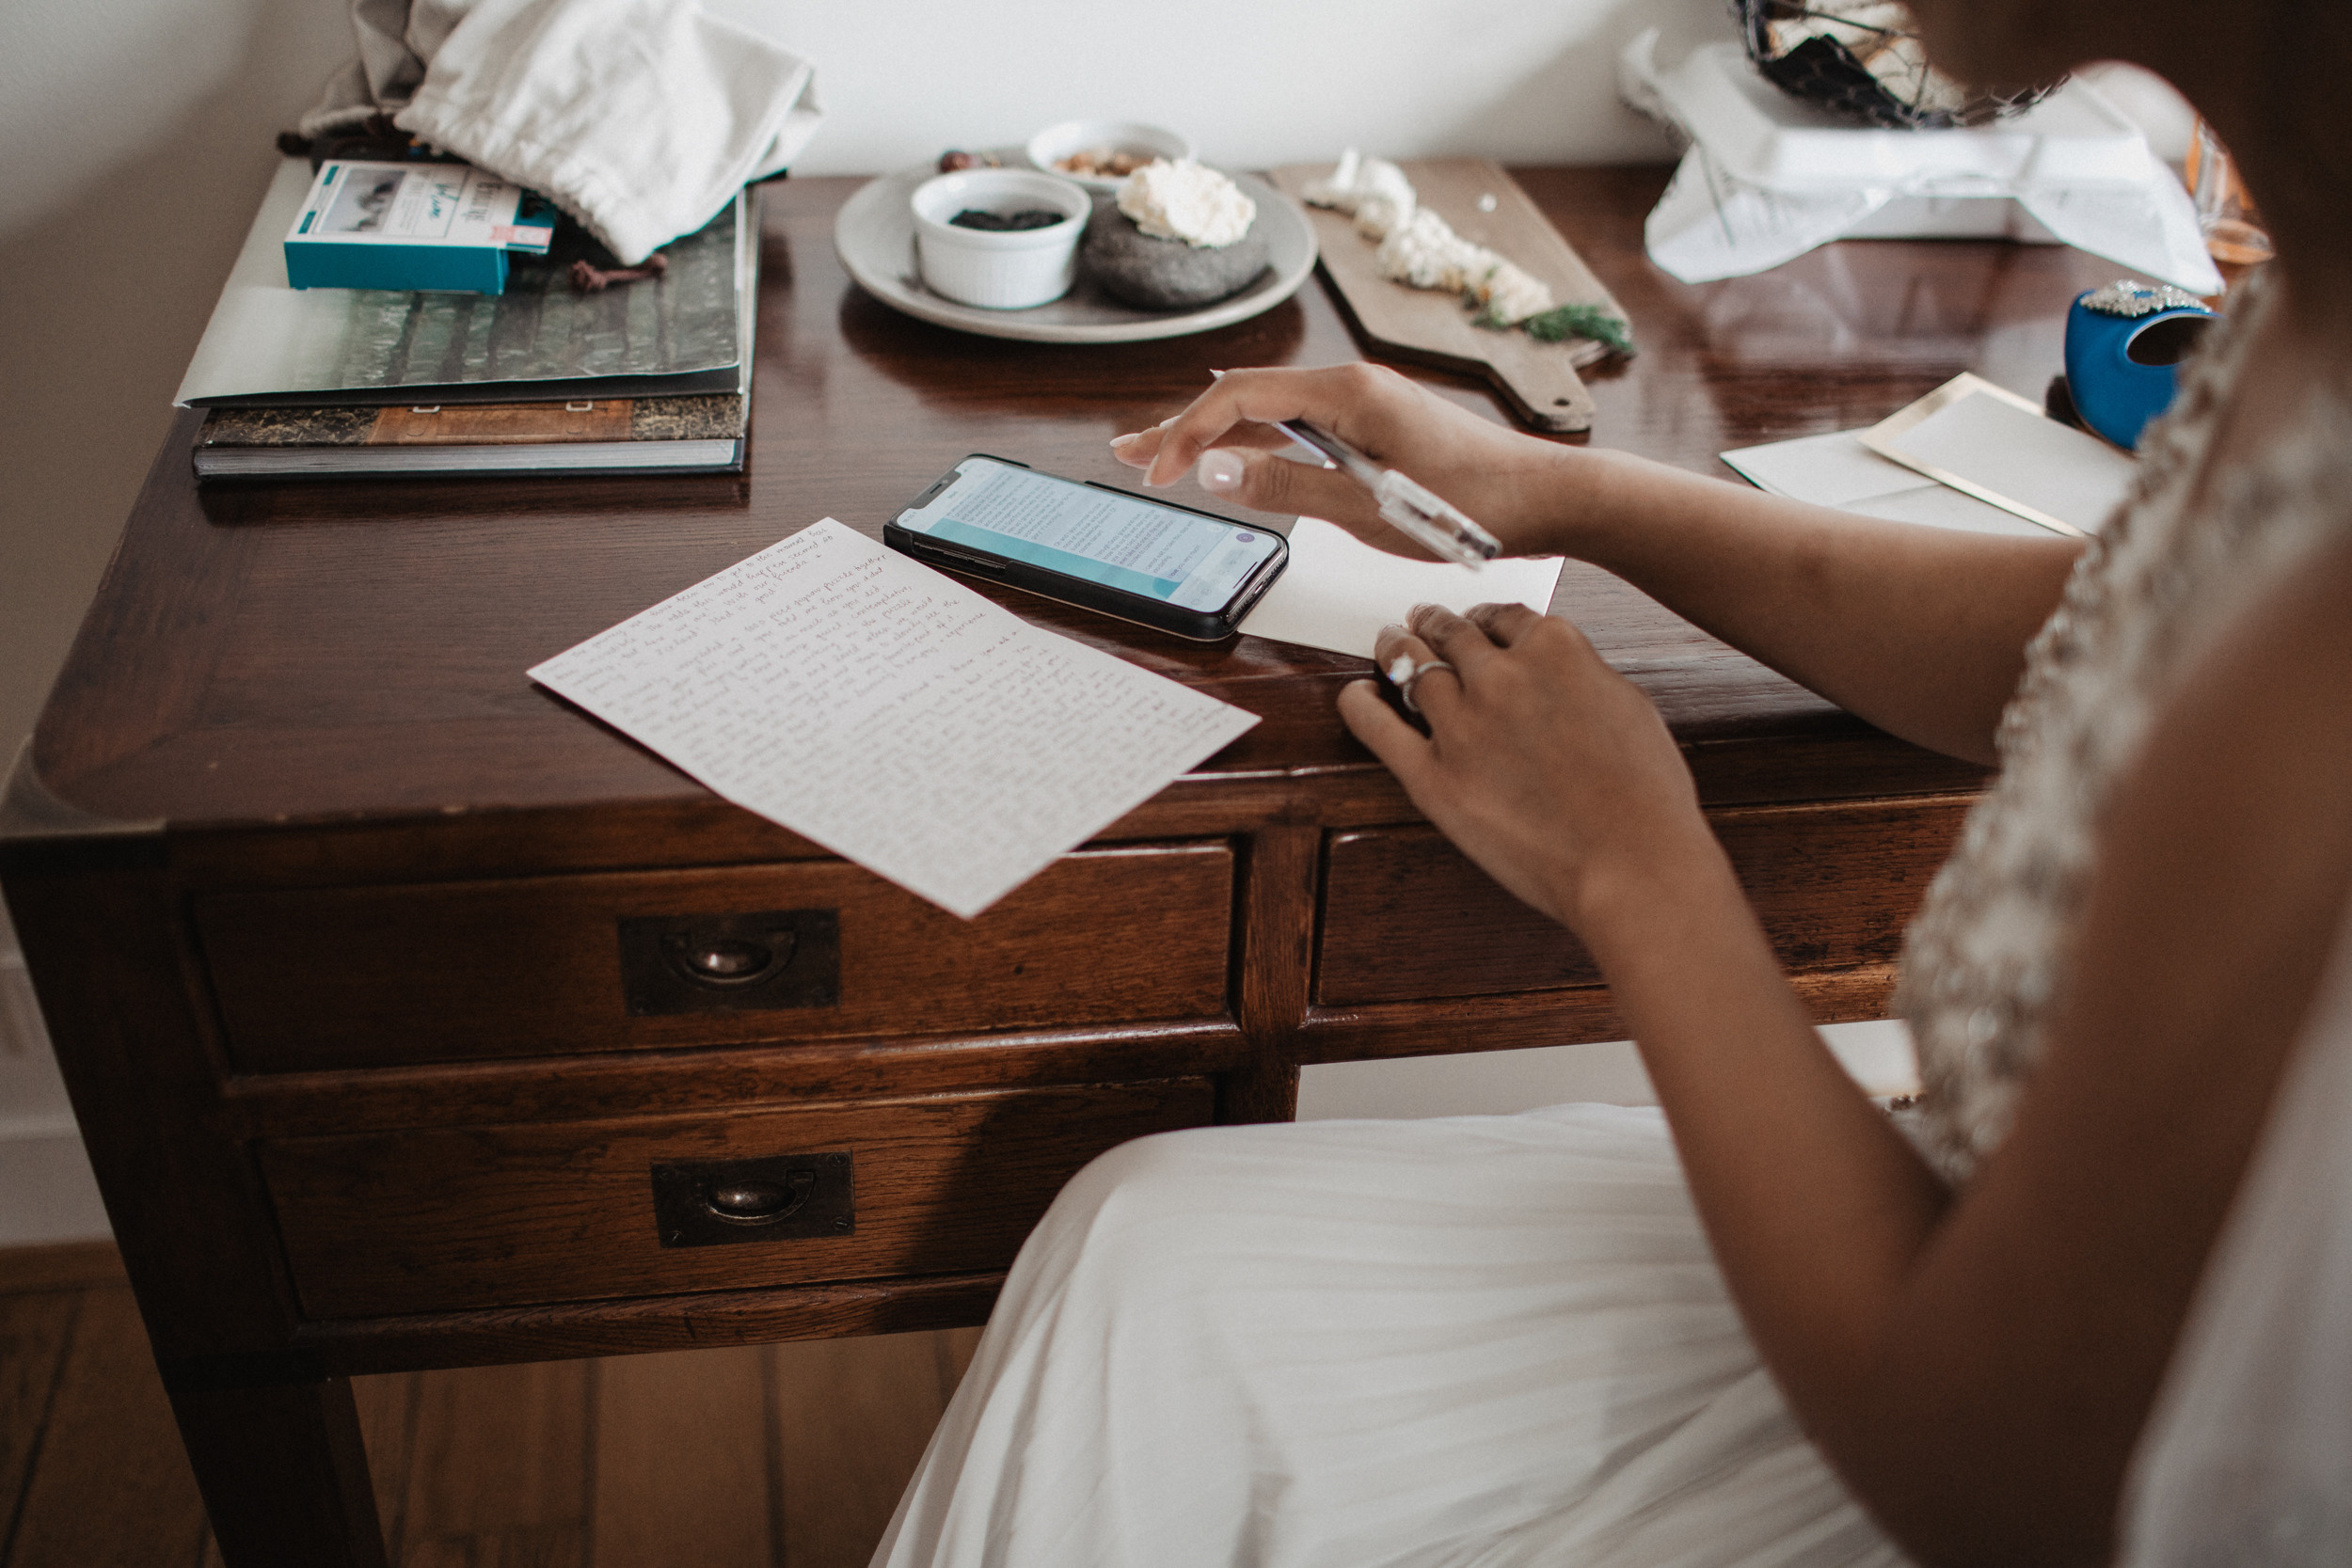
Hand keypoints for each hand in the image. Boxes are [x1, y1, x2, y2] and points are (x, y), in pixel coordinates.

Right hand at [1108, 363, 1578, 559]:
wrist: (1548, 498)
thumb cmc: (1476, 502)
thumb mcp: (1371, 506)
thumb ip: (1289, 486)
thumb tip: (1216, 469)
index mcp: (1348, 392)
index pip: (1241, 399)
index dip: (1187, 435)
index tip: (1154, 472)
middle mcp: (1354, 387)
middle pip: (1248, 401)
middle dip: (1183, 426)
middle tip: (1127, 449)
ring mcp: (1367, 406)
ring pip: (1272, 415)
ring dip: (1217, 435)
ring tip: (1166, 453)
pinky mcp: (1380, 427)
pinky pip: (1302, 428)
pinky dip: (1259, 443)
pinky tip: (1240, 456)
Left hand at [1339, 602, 1726, 936]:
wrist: (1632, 863)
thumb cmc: (1645, 797)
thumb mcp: (1629, 705)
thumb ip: (1581, 674)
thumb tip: (1556, 670)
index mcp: (1555, 649)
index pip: (1505, 616)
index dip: (1487, 618)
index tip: (1478, 623)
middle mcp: (1502, 676)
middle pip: (1453, 633)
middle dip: (1436, 623)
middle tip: (1423, 620)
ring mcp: (1461, 725)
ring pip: (1412, 665)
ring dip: (1397, 648)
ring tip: (1389, 643)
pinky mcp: (1432, 776)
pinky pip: (1377, 726)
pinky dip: (1360, 704)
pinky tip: (1357, 693)